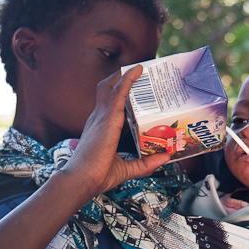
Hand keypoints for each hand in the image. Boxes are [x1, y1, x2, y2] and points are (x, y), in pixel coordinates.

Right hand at [63, 66, 170, 196]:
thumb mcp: (128, 169)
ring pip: (112, 87)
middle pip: (108, 90)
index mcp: (101, 129)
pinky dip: (128, 79)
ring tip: (141, 67)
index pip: (111, 106)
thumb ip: (146, 163)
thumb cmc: (98, 177)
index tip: (136, 90)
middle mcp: (99, 119)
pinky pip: (118, 92)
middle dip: (121, 79)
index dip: (122, 96)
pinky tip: (138, 70)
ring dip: (125, 75)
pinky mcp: (107, 118)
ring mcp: (101, 117)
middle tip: (140, 74)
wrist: (82, 181)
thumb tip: (166, 156)